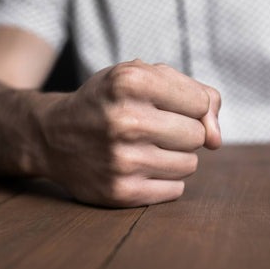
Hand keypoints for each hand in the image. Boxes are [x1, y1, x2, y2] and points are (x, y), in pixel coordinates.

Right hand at [41, 59, 220, 206]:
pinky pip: (175, 190)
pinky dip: (163, 179)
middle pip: (197, 136)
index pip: (201, 102)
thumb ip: (195, 93)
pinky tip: (138, 168)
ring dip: (173, 157)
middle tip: (151, 129)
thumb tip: (216, 140)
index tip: (164, 106)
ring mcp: (121, 160)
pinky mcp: (120, 192)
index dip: (187, 105)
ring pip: (190, 165)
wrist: (53, 136)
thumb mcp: (140, 76)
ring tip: (142, 148)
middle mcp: (125, 121)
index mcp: (130, 82)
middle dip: (181, 132)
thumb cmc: (107, 103)